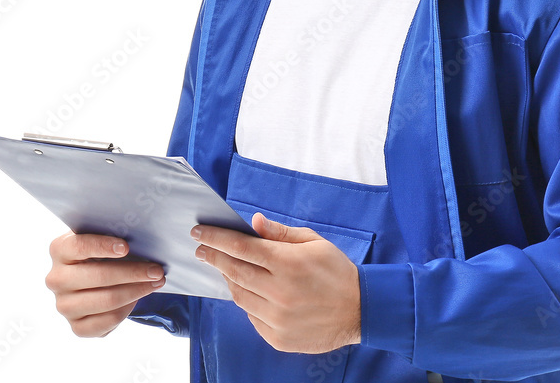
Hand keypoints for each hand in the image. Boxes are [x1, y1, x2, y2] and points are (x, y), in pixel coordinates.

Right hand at [45, 232, 165, 336]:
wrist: (94, 278)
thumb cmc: (103, 251)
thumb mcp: (103, 237)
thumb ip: (114, 233)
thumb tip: (142, 237)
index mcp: (59, 250)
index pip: (79, 246)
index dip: (103, 246)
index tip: (126, 247)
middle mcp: (56, 279)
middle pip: (98, 276)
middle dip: (133, 273)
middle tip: (157, 270)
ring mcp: (64, 305)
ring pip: (106, 300)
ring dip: (136, 291)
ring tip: (156, 282)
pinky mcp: (76, 326)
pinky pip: (107, 321)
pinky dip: (127, 310)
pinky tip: (138, 298)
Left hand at [192, 213, 360, 353]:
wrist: (360, 310)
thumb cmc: (336, 271)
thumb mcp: (314, 242)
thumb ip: (280, 234)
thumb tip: (253, 223)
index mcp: (288, 264)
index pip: (241, 247)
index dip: (217, 237)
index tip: (199, 231)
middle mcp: (280, 292)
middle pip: (234, 271)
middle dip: (213, 257)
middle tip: (201, 249)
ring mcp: (277, 318)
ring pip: (239, 296)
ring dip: (228, 279)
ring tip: (224, 268)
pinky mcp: (278, 338)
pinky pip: (251, 317)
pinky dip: (247, 301)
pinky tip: (248, 290)